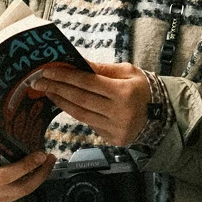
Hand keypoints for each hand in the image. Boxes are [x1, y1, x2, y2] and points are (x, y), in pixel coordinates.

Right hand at [0, 141, 56, 201]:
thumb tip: (9, 129)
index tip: (5, 138)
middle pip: (6, 176)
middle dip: (27, 166)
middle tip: (42, 155)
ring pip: (22, 188)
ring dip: (40, 174)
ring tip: (50, 160)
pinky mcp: (9, 198)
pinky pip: (26, 190)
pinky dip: (37, 179)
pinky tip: (44, 169)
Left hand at [29, 61, 149, 147]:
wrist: (163, 115)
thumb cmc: (143, 89)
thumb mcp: (127, 72)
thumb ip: (102, 69)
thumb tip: (77, 62)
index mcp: (123, 93)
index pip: (87, 83)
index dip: (65, 77)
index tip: (47, 71)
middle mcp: (119, 113)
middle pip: (80, 100)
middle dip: (56, 89)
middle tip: (38, 82)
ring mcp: (116, 129)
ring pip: (81, 114)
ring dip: (61, 102)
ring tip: (47, 92)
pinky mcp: (113, 139)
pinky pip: (89, 124)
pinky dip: (76, 113)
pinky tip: (65, 104)